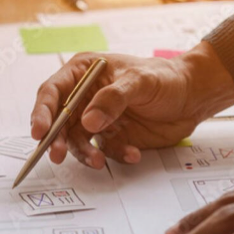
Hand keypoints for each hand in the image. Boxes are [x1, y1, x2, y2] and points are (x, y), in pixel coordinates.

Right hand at [30, 42, 233, 167]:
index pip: (52, 92)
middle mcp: (84, 97)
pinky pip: (104, 151)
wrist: (194, 96)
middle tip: (57, 154)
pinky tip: (132, 152)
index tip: (39, 132)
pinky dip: (115, 155)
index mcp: (83, 73)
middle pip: (59, 121)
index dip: (42, 112)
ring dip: (85, 153)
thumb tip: (88, 121)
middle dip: (57, 139)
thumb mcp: (139, 81)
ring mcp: (97, 119)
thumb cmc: (166, 77)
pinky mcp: (111, 137)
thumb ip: (112, 99)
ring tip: (99, 160)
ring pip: (78, 141)